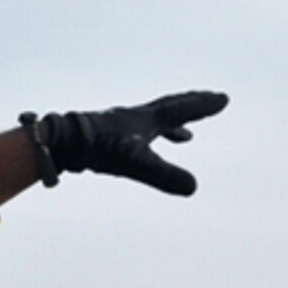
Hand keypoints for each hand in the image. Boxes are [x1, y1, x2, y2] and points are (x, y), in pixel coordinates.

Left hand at [32, 91, 228, 194]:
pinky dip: (148, 141)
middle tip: (211, 100)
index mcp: (148, 119)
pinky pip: (136, 136)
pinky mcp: (108, 137)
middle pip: (171, 107)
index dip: (203, 106)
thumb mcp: (136, 164)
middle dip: (193, 106)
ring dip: (172, 125)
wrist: (64, 141)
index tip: (223, 99)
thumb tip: (193, 187)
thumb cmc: (100, 148)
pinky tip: (145, 152)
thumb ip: (164, 175)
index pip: (182, 109)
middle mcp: (137, 118)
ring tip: (187, 137)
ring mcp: (121, 126)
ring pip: (153, 122)